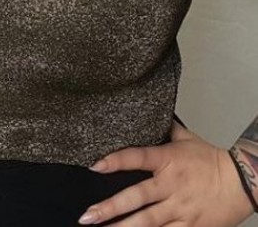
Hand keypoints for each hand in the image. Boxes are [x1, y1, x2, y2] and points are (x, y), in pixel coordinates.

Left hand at [78, 121, 254, 225]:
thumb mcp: (186, 138)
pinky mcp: (189, 226)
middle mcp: (171, 185)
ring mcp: (179, 208)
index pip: (136, 157)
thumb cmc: (211, 158)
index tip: (94, 166)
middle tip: (87, 216)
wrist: (241, 181)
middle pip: (136, 197)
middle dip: (110, 208)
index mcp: (168, 159)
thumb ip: (165, 128)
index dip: (115, 161)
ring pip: (147, 222)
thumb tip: (150, 114)